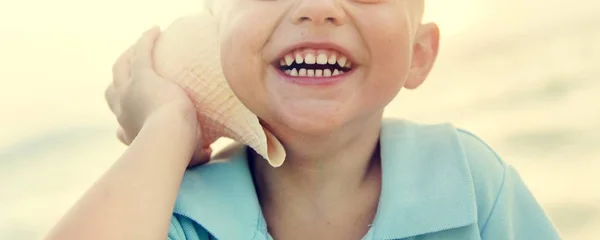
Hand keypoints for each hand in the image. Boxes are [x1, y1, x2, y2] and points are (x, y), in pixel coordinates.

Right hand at [105, 26, 210, 165]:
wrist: (169, 139)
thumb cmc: (179, 152)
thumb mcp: (188, 156)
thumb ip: (197, 155)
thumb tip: (207, 153)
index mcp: (131, 133)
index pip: (122, 128)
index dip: (124, 123)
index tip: (131, 123)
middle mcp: (123, 112)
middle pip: (112, 92)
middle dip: (117, 84)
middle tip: (130, 76)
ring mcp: (129, 92)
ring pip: (121, 67)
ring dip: (127, 57)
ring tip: (138, 48)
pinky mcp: (142, 77)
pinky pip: (141, 52)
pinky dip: (146, 41)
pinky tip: (156, 30)